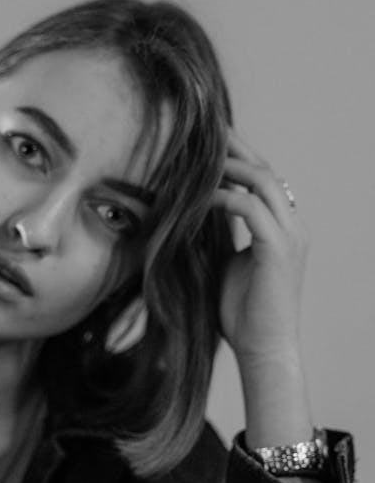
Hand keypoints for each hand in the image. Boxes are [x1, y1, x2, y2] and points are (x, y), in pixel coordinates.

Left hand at [209, 143, 308, 368]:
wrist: (263, 349)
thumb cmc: (243, 314)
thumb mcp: (226, 264)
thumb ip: (218, 236)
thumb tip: (190, 215)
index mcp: (282, 228)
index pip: (263, 180)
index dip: (237, 158)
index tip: (206, 144)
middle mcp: (292, 225)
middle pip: (265, 170)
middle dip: (234, 149)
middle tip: (202, 133)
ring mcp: (291, 235)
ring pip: (262, 181)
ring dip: (228, 167)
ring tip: (197, 159)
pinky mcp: (279, 249)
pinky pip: (251, 208)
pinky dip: (224, 198)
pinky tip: (199, 198)